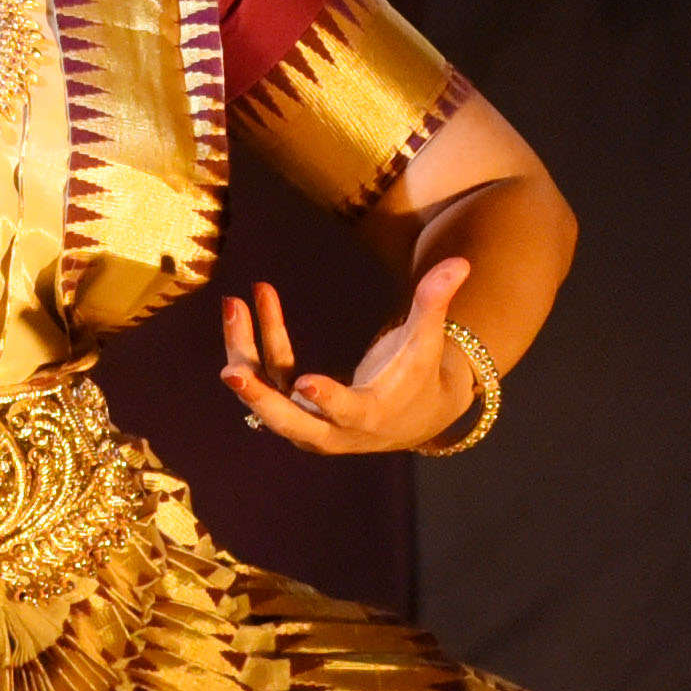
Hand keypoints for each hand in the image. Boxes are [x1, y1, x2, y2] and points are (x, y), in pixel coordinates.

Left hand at [220, 260, 484, 455]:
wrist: (412, 413)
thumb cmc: (421, 373)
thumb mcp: (427, 340)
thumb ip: (436, 302)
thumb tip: (460, 263)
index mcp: (371, 416)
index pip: (348, 413)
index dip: (329, 401)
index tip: (307, 384)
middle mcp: (333, 428)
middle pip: (289, 420)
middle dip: (258, 398)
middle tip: (229, 373)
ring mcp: (307, 419)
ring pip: (268, 391)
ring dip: (245, 351)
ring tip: (232, 303)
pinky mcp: (294, 404)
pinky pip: (270, 370)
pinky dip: (258, 338)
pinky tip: (253, 297)